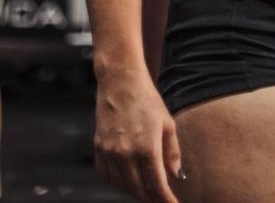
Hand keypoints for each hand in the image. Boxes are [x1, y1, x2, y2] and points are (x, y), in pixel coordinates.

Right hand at [94, 69, 182, 201]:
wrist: (120, 82)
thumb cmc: (148, 101)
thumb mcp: (167, 123)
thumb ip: (172, 152)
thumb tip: (175, 176)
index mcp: (147, 147)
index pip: (156, 185)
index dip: (165, 200)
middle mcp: (126, 154)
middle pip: (139, 190)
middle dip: (152, 197)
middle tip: (161, 197)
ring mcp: (110, 153)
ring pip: (122, 186)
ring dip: (135, 191)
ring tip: (147, 188)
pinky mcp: (99, 149)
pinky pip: (107, 177)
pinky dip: (118, 183)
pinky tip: (127, 179)